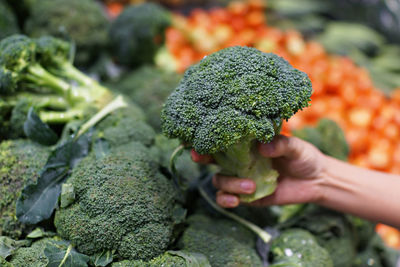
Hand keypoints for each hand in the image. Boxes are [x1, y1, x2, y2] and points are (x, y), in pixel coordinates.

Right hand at [191, 135, 326, 207]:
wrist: (316, 181)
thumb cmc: (304, 157)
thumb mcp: (295, 146)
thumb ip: (280, 144)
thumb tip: (262, 147)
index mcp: (247, 144)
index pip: (223, 139)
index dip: (206, 137)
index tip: (193, 135)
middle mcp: (240, 161)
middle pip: (211, 159)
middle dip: (200, 157)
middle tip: (199, 157)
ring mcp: (241, 178)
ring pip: (219, 181)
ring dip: (229, 184)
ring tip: (250, 185)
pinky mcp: (247, 197)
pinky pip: (228, 199)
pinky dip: (227, 200)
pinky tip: (236, 201)